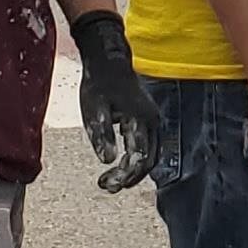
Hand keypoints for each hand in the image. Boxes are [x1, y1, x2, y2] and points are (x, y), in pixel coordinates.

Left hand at [71, 11, 157, 191]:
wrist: (109, 62)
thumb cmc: (100, 85)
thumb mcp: (94, 110)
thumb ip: (101, 135)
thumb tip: (108, 160)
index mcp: (141, 120)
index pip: (139, 158)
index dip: (124, 175)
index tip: (105, 183)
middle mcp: (152, 122)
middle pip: (149, 160)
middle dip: (129, 177)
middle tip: (107, 185)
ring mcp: (153, 121)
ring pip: (151, 155)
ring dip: (133, 171)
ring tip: (112, 180)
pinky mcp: (148, 120)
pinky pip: (148, 146)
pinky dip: (137, 159)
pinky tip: (121, 164)